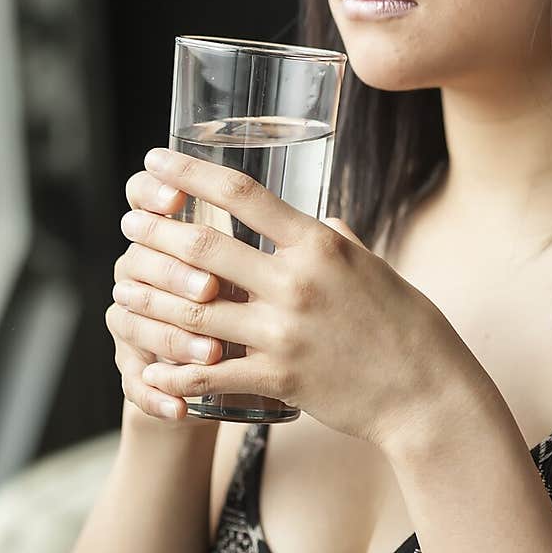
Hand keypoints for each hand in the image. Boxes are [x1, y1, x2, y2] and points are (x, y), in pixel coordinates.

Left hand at [108, 147, 484, 449]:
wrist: (428, 392)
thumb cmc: (406, 325)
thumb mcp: (373, 265)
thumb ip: (336, 240)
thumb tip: (317, 220)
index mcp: (319, 244)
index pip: (242, 194)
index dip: (189, 173)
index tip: (155, 160)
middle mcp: (297, 282)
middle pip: (203, 248)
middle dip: (155, 232)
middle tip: (129, 224)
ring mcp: (285, 333)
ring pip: (193, 312)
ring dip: (148, 298)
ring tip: (123, 286)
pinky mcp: (279, 379)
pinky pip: (209, 374)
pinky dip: (173, 372)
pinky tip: (150, 368)